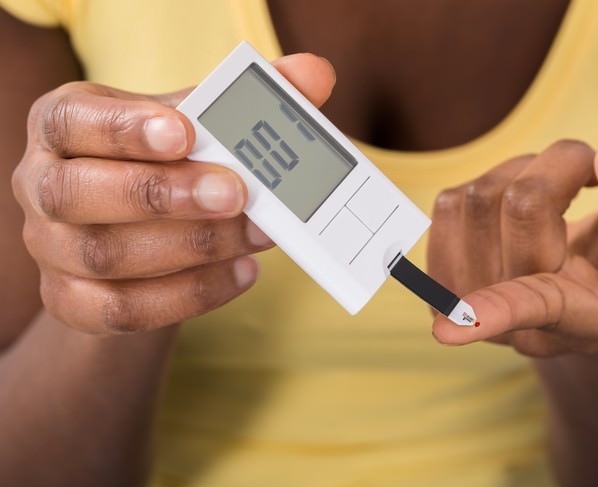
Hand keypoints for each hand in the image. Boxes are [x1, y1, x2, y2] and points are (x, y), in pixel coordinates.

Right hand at [11, 53, 335, 333]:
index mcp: (64, 125)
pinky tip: (244, 272)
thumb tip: (314, 76)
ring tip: (259, 234)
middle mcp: (44, 185)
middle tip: (237, 194)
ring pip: (107, 256)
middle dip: (164, 194)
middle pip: (78, 194)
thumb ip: (246, 102)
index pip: (73, 121)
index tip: (186, 132)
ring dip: (194, 246)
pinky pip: (125, 309)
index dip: (124, 129)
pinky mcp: (73, 302)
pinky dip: (193, 293)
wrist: (136, 235)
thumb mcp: (194, 125)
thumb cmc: (163, 164)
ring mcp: (53, 250)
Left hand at [428, 140, 597, 355]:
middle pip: (520, 204)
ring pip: (479, 195)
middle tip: (590, 174)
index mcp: (585, 319)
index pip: (535, 306)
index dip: (495, 310)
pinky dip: (492, 183)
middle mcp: (519, 324)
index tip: (444, 333)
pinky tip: (518, 205)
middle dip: (561, 166)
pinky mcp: (440, 279)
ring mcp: (473, 307)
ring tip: (553, 194)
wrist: (586, 292)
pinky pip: (451, 202)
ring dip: (522, 172)